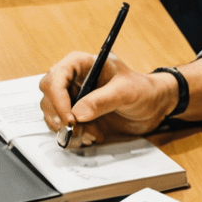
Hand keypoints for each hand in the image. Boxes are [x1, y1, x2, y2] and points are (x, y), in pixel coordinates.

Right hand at [38, 53, 178, 143]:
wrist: (152, 107)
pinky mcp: (76, 116)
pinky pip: (63, 128)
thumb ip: (103, 100)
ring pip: (52, 115)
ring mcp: (73, 98)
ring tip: (92, 134)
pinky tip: (93, 136)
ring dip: (68, 130)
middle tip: (76, 130)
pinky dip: (74, 136)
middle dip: (59, 116)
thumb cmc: (142, 90)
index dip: (57, 98)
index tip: (70, 118)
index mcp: (82, 64)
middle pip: (48, 97)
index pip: (56, 76)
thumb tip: (78, 113)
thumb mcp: (127, 91)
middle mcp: (73, 80)